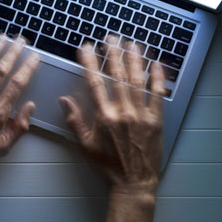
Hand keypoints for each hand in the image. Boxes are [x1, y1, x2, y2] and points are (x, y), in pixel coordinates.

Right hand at [59, 37, 164, 194]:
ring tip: (130, 43)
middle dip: (112, 54)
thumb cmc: (106, 166)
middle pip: (117, 76)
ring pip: (137, 81)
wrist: (133, 184)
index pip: (94, 83)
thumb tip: (63, 100)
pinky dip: (157, 78)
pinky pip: (158, 95)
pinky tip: (156, 63)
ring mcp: (142, 115)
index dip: (89, 63)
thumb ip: (74, 120)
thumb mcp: (84, 145)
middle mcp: (123, 112)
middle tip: (110, 37)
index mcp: (103, 117)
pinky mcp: (157, 120)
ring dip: (133, 59)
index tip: (86, 48)